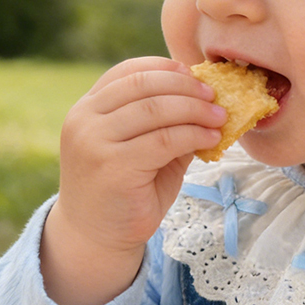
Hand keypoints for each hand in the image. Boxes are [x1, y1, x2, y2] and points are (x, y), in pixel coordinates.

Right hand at [40, 57, 225, 304]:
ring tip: (220, 117)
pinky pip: (163, 141)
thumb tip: (208, 98)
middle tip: (214, 97)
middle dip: (185, 87)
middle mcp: (84, 120)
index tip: (194, 74)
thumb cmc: (125, 190)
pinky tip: (210, 138)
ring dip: (195, 110)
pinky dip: (193, 135)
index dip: (164, 68)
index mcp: (88, 108)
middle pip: (143, 85)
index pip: (127, 72)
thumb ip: (164, 122)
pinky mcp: (113, 166)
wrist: (97, 236)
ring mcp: (95, 142)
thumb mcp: (143, 148)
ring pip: (156, 110)